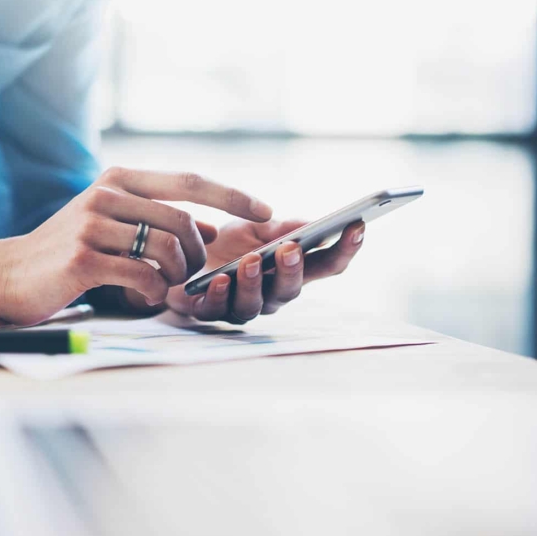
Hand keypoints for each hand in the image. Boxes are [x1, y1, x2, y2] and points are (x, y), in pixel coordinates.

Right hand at [0, 168, 271, 324]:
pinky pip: (144, 277)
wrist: (5, 273)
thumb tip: (207, 230)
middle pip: (183, 222)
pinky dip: (154, 293)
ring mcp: (93, 224)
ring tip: (164, 289)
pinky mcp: (83, 258)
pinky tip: (144, 298)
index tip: (267, 212)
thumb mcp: (112, 223)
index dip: (232, 196)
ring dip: (177, 277)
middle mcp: (107, 194)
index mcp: (119, 179)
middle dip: (198, 256)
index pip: (189, 181)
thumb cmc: (67, 251)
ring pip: (167, 250)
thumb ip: (156, 220)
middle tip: (191, 277)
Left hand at [163, 219, 365, 323]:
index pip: (326, 264)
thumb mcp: (253, 228)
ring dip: (255, 282)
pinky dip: (219, 294)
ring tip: (251, 261)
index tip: (358, 226)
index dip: (346, 249)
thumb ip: (280, 227)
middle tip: (291, 248)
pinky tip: (219, 279)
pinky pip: (217, 309)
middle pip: (292, 289)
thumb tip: (312, 224)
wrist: (178, 255)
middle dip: (294, 269)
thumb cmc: (223, 244)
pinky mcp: (208, 311)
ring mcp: (241, 305)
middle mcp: (271, 293)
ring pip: (256, 304)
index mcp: (289, 270)